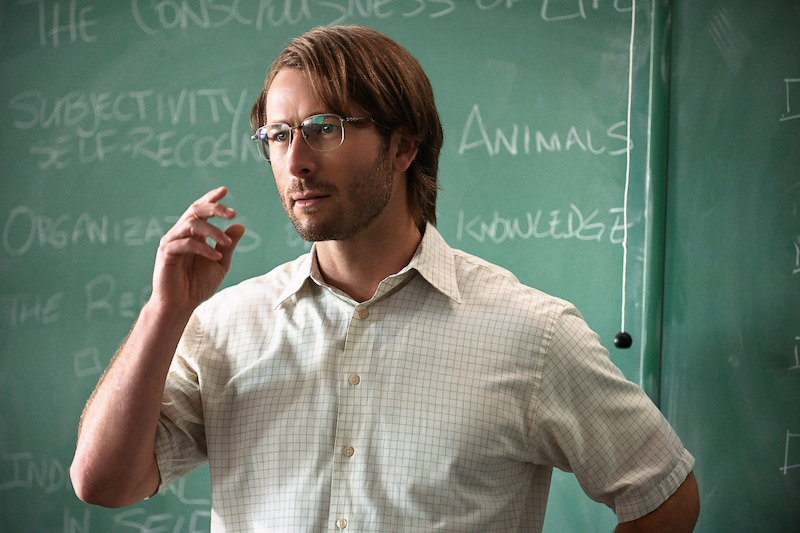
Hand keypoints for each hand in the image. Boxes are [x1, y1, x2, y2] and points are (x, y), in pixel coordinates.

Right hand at [150, 186, 245, 314]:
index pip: (200, 210)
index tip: (224, 190)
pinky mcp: (166, 253)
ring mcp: (172, 242)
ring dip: (212, 231)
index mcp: (193, 234)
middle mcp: (181, 233)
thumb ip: (228, 245)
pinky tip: (215, 256)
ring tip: (227, 242)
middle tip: (232, 213)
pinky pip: (186, 243)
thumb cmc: (198, 285)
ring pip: (191, 224)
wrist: (181, 305)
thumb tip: (240, 225)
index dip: (211, 199)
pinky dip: (203, 248)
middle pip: (195, 210)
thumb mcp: (220, 263)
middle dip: (214, 208)